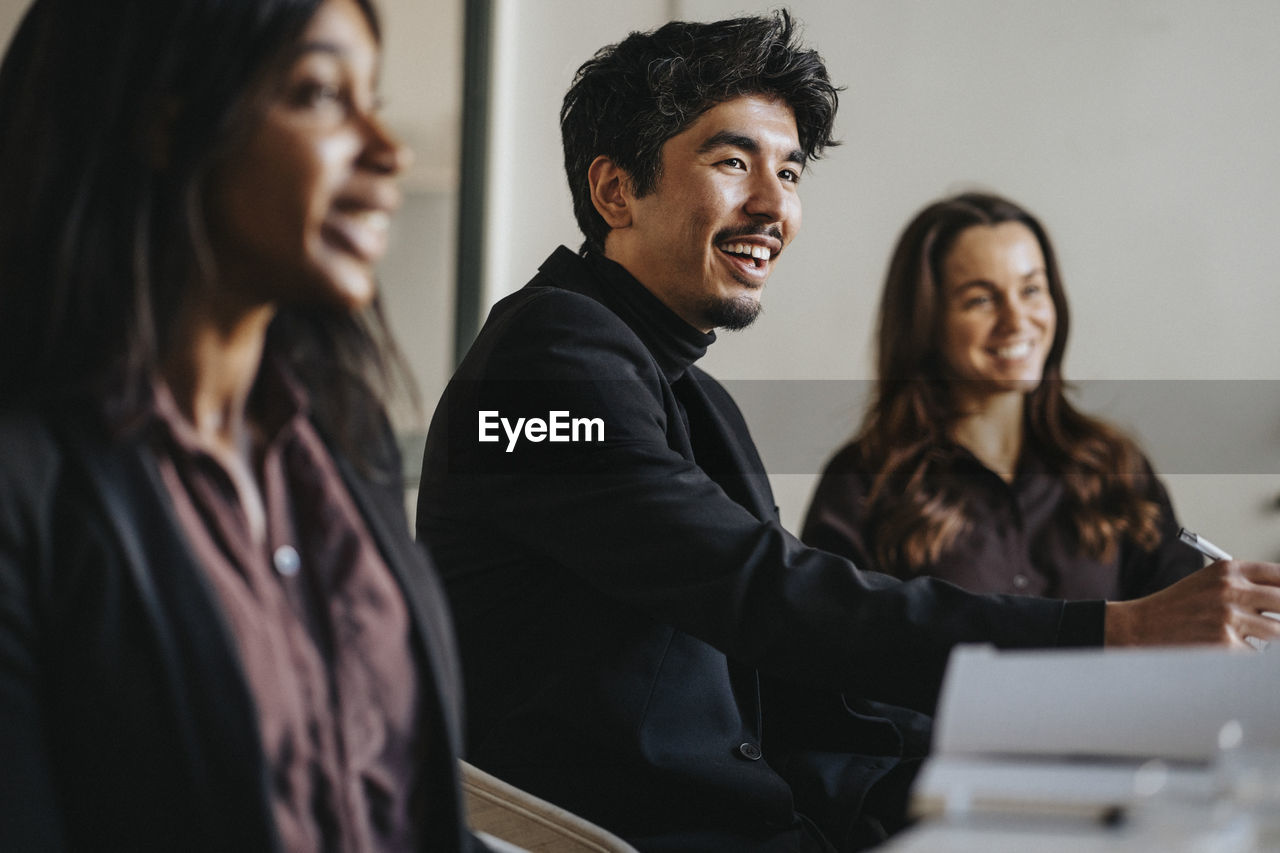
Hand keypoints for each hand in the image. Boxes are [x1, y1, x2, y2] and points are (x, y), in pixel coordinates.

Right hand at [1105, 560, 1279, 646]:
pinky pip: (1256, 653)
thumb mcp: (1207, 583)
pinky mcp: (1224, 643)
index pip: (1279, 574)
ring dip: (1269, 638)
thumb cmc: (1176, 607)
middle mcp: (1229, 588)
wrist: (1140, 626)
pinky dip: (1248, 654)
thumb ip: (1243, 585)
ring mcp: (1227, 616)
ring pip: (1277, 630)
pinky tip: (1228, 650)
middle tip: (1275, 622)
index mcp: (1228, 569)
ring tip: (1249, 636)